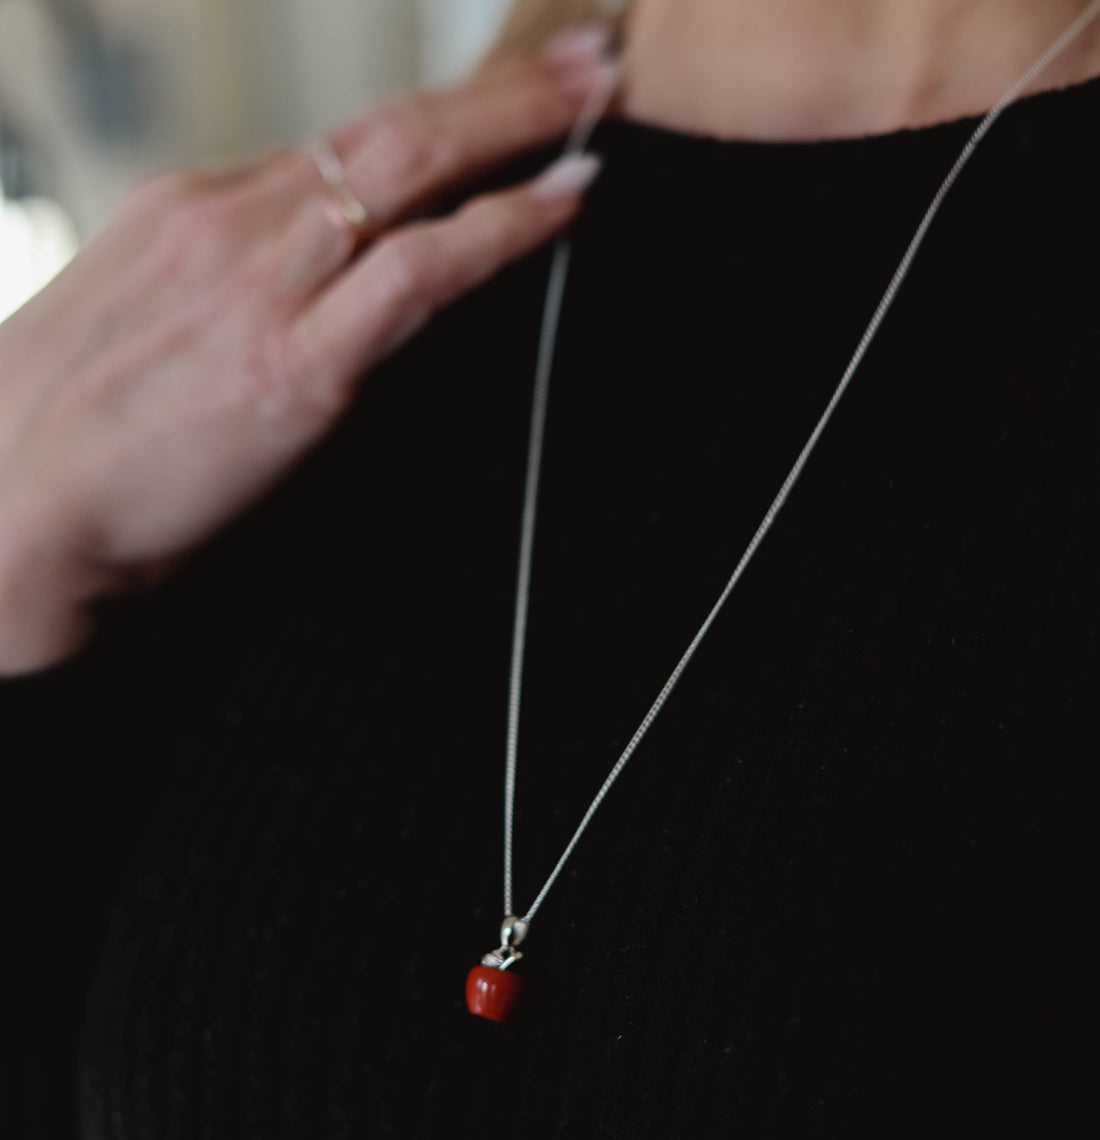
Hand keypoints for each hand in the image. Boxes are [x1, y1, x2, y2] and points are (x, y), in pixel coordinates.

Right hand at [0, 28, 614, 675]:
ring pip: (414, 173)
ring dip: (518, 129)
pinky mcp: (295, 362)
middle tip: (578, 59)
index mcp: (191, 209)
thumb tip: (292, 286)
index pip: (335, 143)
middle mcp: (231, 220)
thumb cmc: (61, 435)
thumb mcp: (134, 321)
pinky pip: (420, 273)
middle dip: (496, 89)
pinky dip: (502, 229)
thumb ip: (219, 289)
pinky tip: (561, 201)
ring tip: (595, 100)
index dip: (427, 119)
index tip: (489, 99)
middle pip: (387, 128)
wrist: (3, 518)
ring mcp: (265, 283)